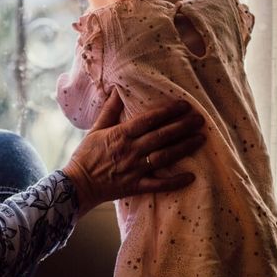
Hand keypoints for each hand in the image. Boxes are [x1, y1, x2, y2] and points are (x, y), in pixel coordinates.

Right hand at [61, 91, 203, 215]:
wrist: (77, 184)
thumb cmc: (86, 155)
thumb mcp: (96, 129)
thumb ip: (110, 111)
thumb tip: (117, 90)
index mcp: (121, 135)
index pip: (148, 120)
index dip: (167, 112)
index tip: (184, 105)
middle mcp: (130, 151)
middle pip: (161, 137)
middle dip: (182, 127)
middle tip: (200, 120)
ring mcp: (134, 169)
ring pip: (164, 157)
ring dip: (183, 148)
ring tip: (200, 139)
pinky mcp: (136, 186)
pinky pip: (158, 184)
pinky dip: (174, 181)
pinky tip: (191, 176)